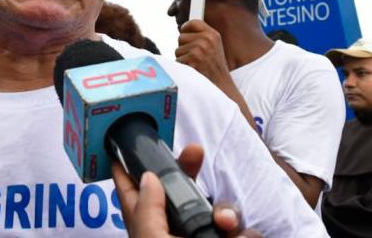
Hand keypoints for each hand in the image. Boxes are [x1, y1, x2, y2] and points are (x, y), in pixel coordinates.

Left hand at [113, 144, 261, 237]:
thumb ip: (146, 212)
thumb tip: (147, 178)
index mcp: (150, 231)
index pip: (133, 195)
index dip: (126, 169)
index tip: (125, 143)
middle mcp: (178, 233)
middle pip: (180, 190)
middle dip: (189, 169)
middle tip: (195, 150)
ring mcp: (206, 237)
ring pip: (222, 210)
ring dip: (228, 213)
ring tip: (225, 226)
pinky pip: (247, 231)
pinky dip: (245, 234)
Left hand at [175, 20, 230, 85]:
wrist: (221, 85)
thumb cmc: (215, 67)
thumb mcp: (215, 46)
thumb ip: (202, 36)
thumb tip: (184, 29)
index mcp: (213, 35)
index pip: (193, 23)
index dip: (186, 28)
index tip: (185, 32)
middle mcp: (206, 41)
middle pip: (181, 36)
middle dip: (184, 47)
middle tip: (195, 56)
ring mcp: (198, 51)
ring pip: (177, 50)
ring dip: (183, 58)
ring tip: (195, 64)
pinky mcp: (191, 61)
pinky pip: (177, 60)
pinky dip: (182, 67)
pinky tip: (193, 70)